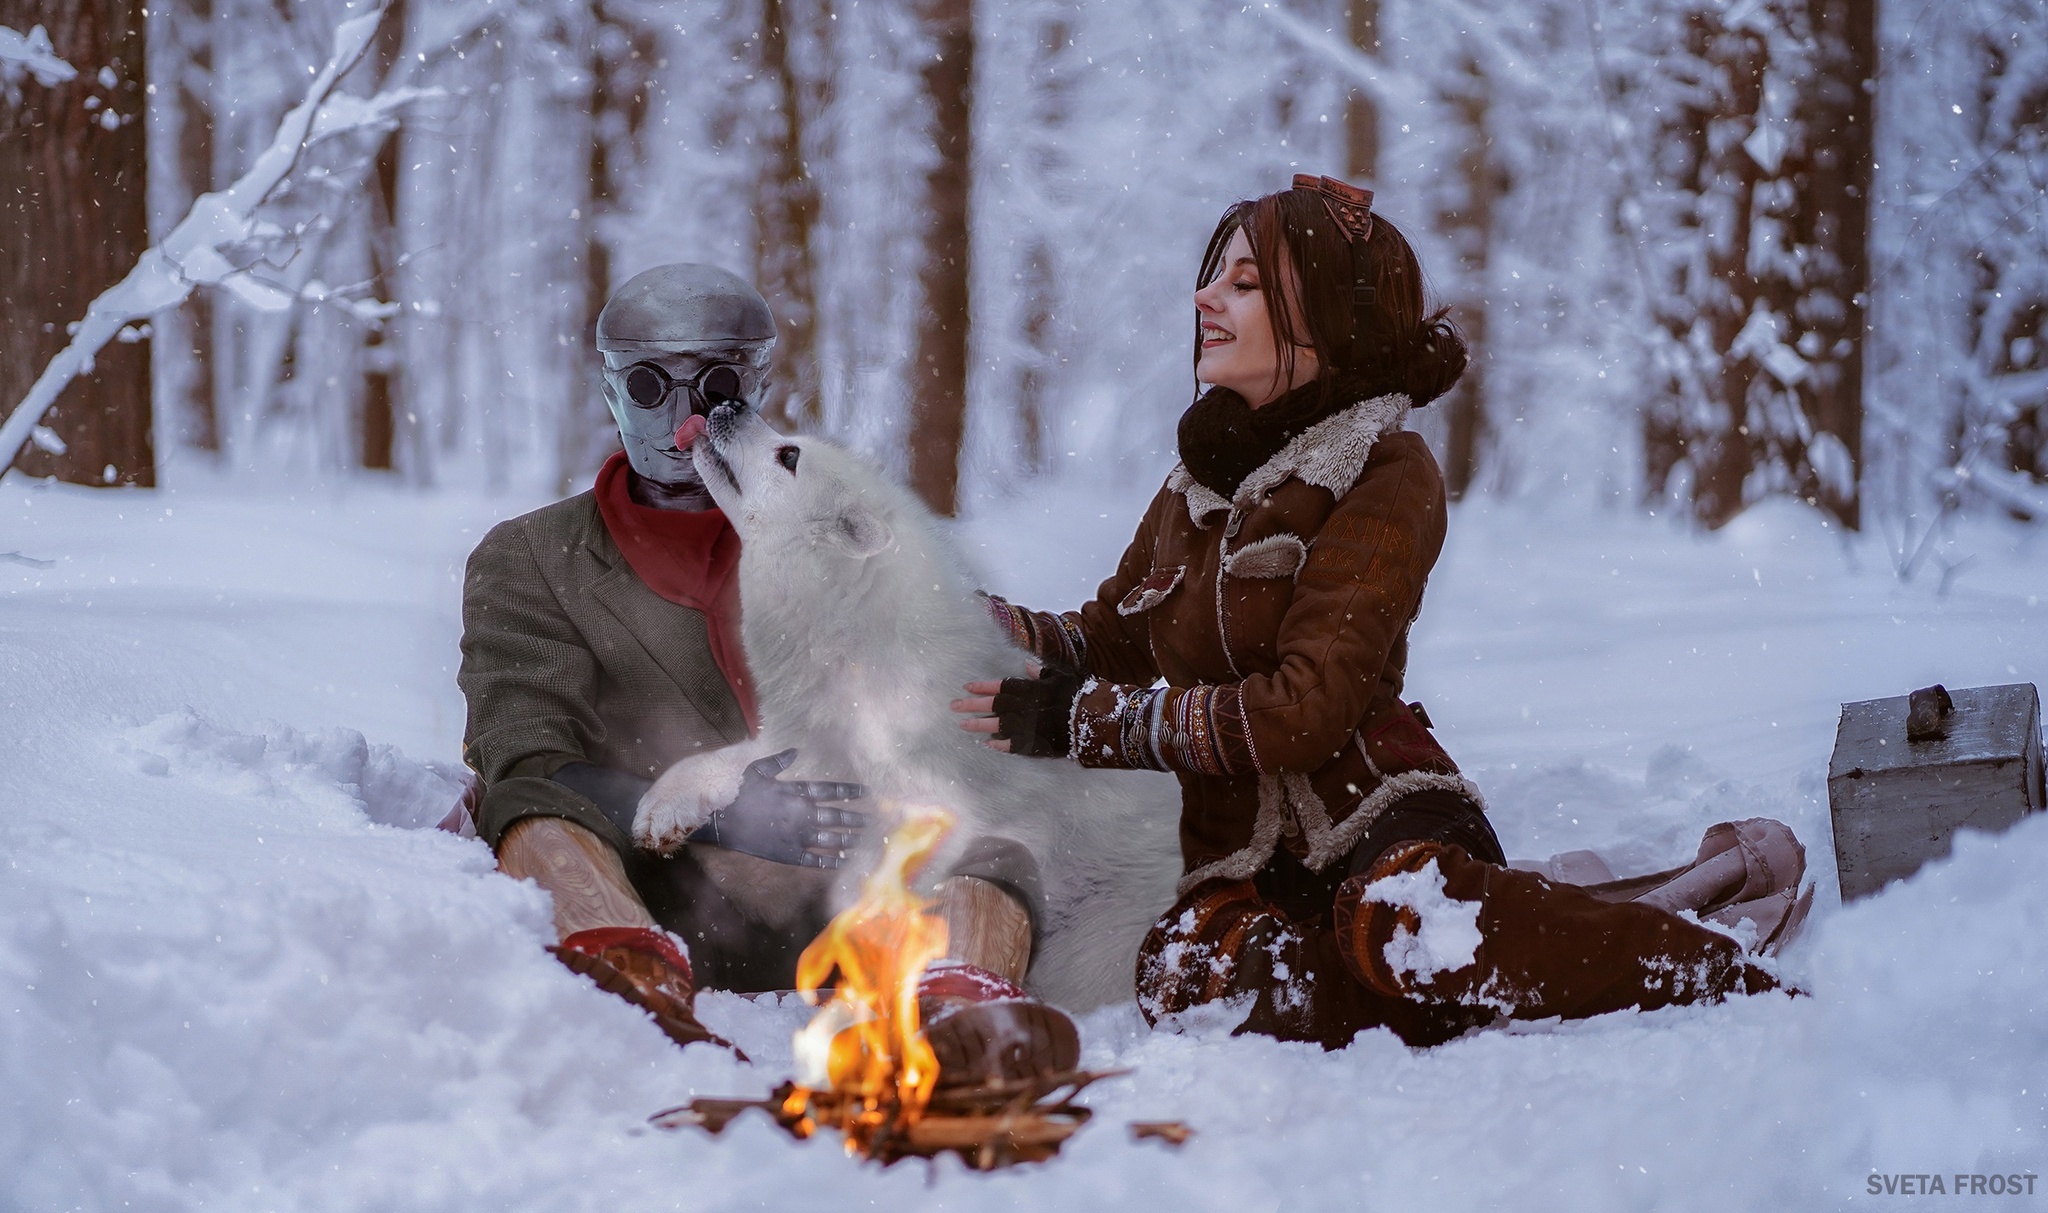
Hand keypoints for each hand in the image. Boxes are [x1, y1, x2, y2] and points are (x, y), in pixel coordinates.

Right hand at [692, 749, 868, 867]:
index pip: (831, 790)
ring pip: (832, 838)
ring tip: (865, 839)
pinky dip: (831, 860)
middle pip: (837, 816)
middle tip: (873, 820)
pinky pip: (815, 859)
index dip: (850, 791)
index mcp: (797, 792)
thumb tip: (795, 750)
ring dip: (850, 839)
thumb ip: (779, 761)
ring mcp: (797, 836)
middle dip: (856, 818)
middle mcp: (803, 814)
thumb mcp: (758, 770)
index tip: (866, 792)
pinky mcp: (789, 854)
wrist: (721, 820)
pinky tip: (844, 860)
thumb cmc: (738, 792)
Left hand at [953, 662, 1081, 757]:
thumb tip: (1027, 665)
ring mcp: (1027, 726)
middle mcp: (1024, 707)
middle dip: (972, 705)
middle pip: (993, 705)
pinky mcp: (1033, 743)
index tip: (966, 686)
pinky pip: (1011, 745)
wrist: (1091, 720)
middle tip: (954, 706)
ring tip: (963, 724)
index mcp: (1030, 689)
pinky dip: (999, 745)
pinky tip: (987, 744)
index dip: (983, 686)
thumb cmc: (1078, 695)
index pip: (1001, 686)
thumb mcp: (1061, 676)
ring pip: (997, 725)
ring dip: (979, 724)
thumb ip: (1041, 672)